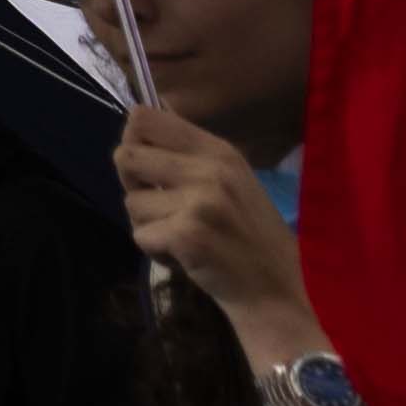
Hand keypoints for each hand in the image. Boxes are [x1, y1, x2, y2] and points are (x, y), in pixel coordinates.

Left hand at [115, 98, 314, 350]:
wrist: (279, 287)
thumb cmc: (250, 235)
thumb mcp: (229, 181)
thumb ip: (187, 158)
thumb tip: (131, 134)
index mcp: (218, 150)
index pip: (145, 118)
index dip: (133, 141)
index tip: (147, 167)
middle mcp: (209, 169)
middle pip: (126, 156)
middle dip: (133, 186)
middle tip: (160, 208)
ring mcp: (199, 201)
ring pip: (131, 202)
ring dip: (147, 224)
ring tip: (181, 236)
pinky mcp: (187, 235)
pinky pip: (140, 236)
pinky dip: (156, 251)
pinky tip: (185, 257)